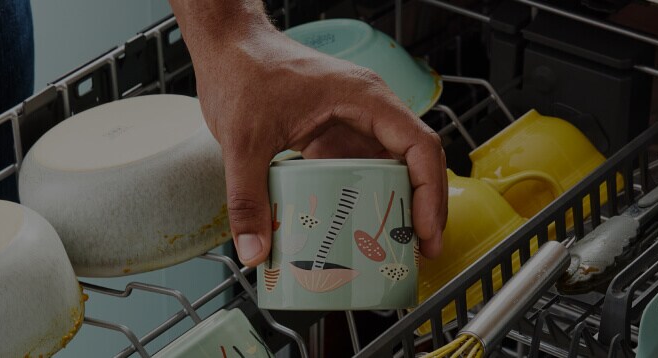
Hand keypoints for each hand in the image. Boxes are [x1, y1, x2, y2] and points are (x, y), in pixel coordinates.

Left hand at [169, 0, 446, 266]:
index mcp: (364, 98)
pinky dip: (364, 198)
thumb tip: (254, 251)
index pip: (419, 145)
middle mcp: (368, 108)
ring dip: (397, 204)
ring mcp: (352, 120)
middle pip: (415, 159)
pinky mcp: (333, 132)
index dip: (430, 192)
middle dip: (424, 206)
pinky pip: (359, 168)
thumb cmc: (243, 71)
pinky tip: (356, 228)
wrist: (227, 46)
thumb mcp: (243, 141)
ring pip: (390, 166)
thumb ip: (248, 198)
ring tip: (396, 248)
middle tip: (421, 250)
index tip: (424, 230)